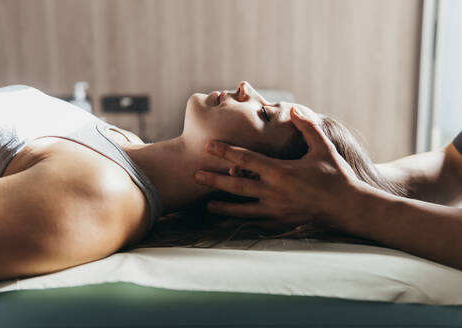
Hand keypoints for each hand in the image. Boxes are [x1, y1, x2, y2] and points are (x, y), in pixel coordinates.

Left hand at [194, 107, 359, 225]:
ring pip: (241, 208)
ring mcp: (275, 210)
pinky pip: (255, 222)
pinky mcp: (280, 222)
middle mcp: (274, 192)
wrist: (348, 207)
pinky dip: (240, 221)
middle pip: (236, 185)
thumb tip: (294, 108)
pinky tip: (230, 221)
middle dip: (214, 179)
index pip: (246, 159)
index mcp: (281, 171)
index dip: (225, 151)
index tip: (208, 145)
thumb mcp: (322, 147)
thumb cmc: (336, 176)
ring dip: (222, 205)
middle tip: (195, 174)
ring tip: (207, 202)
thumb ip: (307, 126)